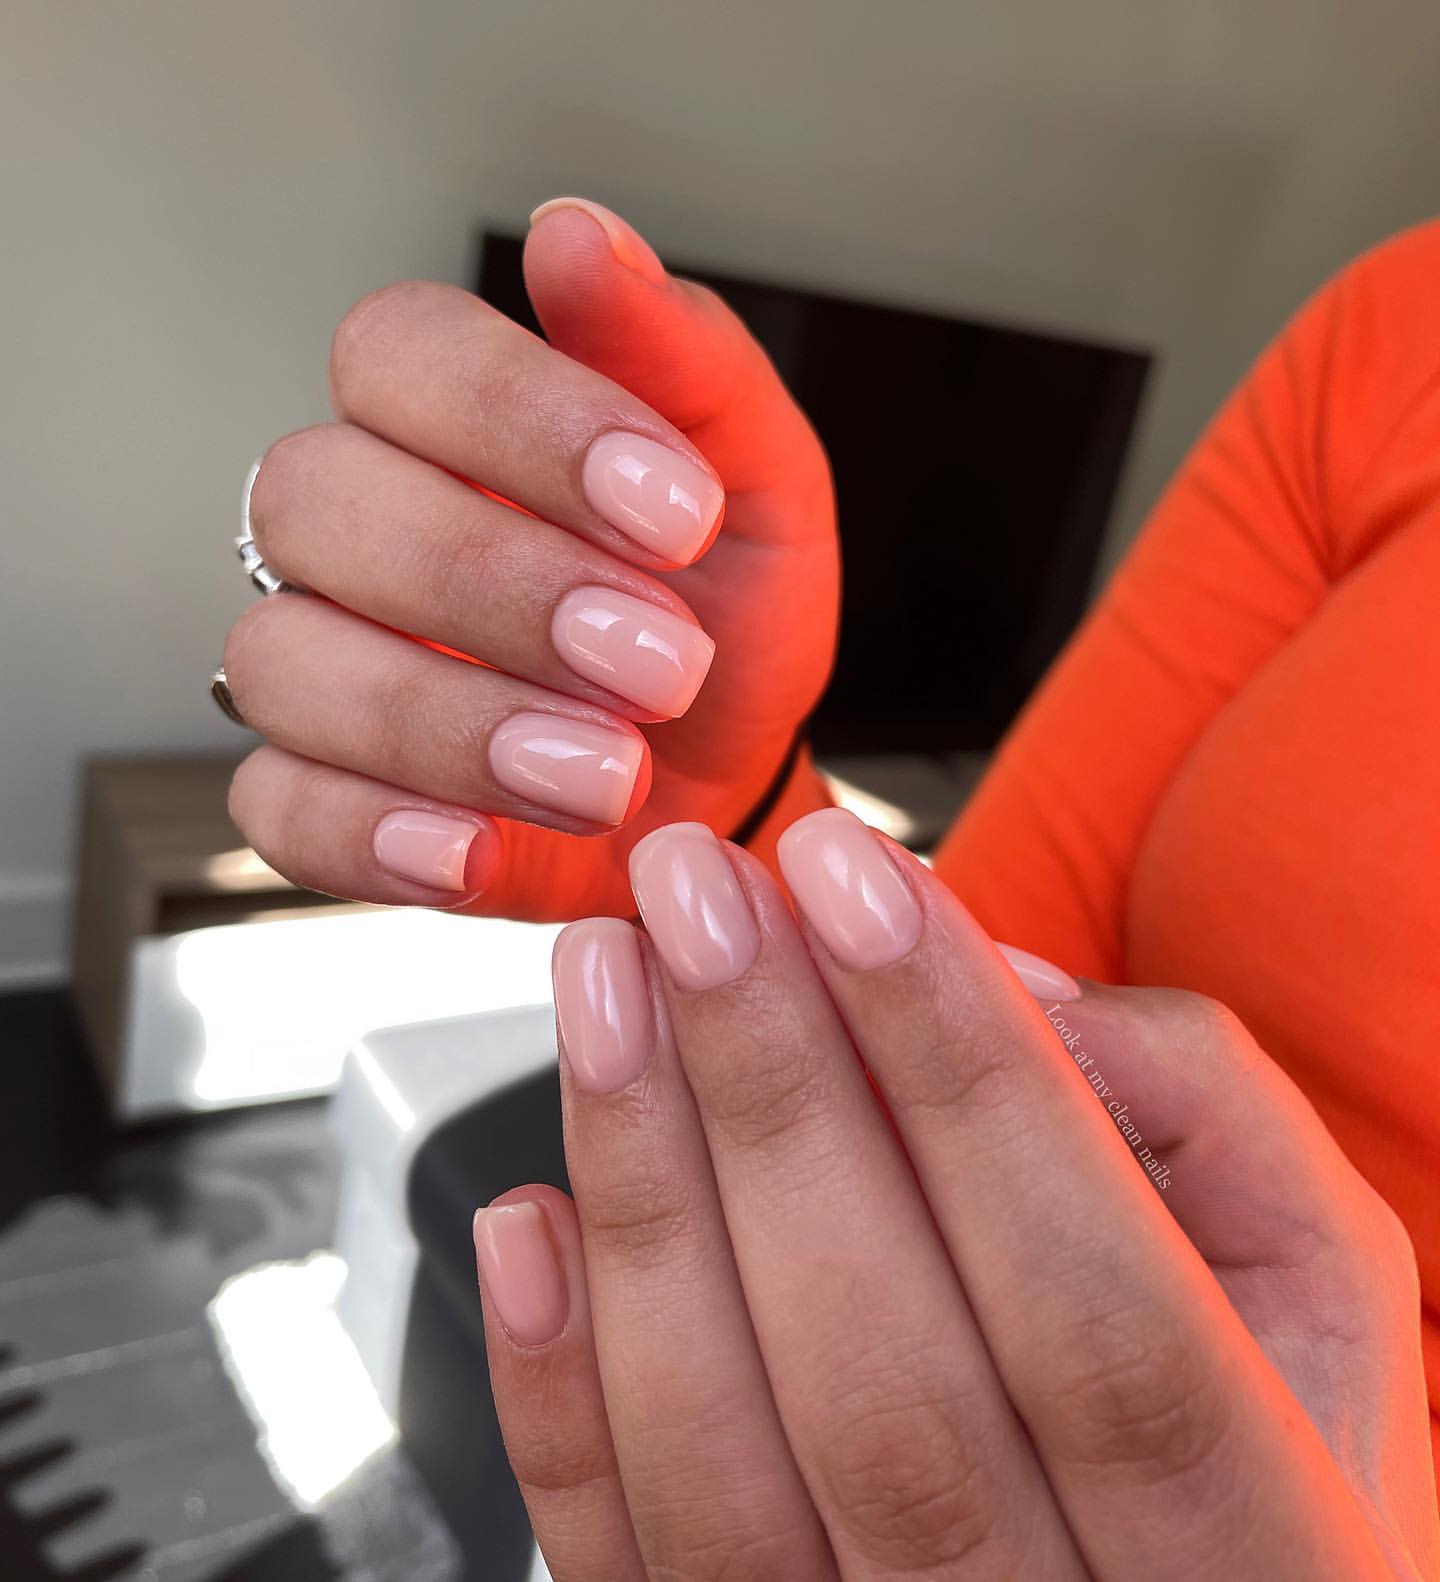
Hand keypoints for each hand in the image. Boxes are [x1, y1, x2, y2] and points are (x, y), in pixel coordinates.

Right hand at [223, 199, 836, 919]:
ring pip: (289, 659)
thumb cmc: (726, 614)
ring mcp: (320, 662)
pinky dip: (370, 834)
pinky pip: (277, 808)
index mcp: (446, 420)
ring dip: (449, 720)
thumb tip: (579, 236)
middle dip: (496, 583)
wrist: (731, 773)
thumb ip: (683, 361)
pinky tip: (476, 849)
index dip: (519, 419)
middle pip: (320, 499)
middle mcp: (358, 526)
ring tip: (607, 771)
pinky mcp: (320, 794)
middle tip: (658, 659)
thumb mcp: (758, 483)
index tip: (680, 510)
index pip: (397, 350)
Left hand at [475, 811, 1437, 1579]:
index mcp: (1270, 1565)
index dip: (965, 1074)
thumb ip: (1208, 1123)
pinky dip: (561, 1395)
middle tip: (695, 891)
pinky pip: (625, 1570)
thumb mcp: (1319, 1286)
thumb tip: (1017, 996)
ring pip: (728, 1471)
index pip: (1107, 1316)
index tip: (850, 874)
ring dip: (649, 1190)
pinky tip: (536, 1216)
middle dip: (776, 1091)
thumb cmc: (1257, 1436)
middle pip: (890, 1383)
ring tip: (607, 979)